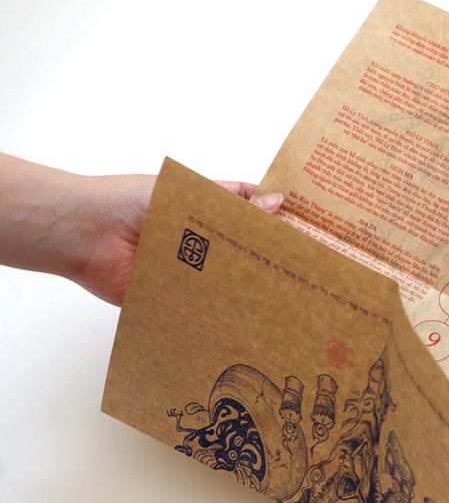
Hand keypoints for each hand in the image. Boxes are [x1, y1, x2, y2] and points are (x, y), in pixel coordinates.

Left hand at [0, 154, 281, 305]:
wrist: (86, 233)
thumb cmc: (129, 202)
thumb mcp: (189, 192)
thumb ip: (233, 200)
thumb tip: (277, 202)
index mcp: (204, 213)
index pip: (250, 217)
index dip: (276, 221)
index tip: (307, 227)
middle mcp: (201, 242)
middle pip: (245, 251)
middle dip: (271, 257)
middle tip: (306, 265)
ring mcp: (189, 271)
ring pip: (229, 279)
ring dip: (250, 284)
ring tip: (286, 290)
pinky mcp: (174, 298)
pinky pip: (203, 304)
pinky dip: (221, 306)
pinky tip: (250, 310)